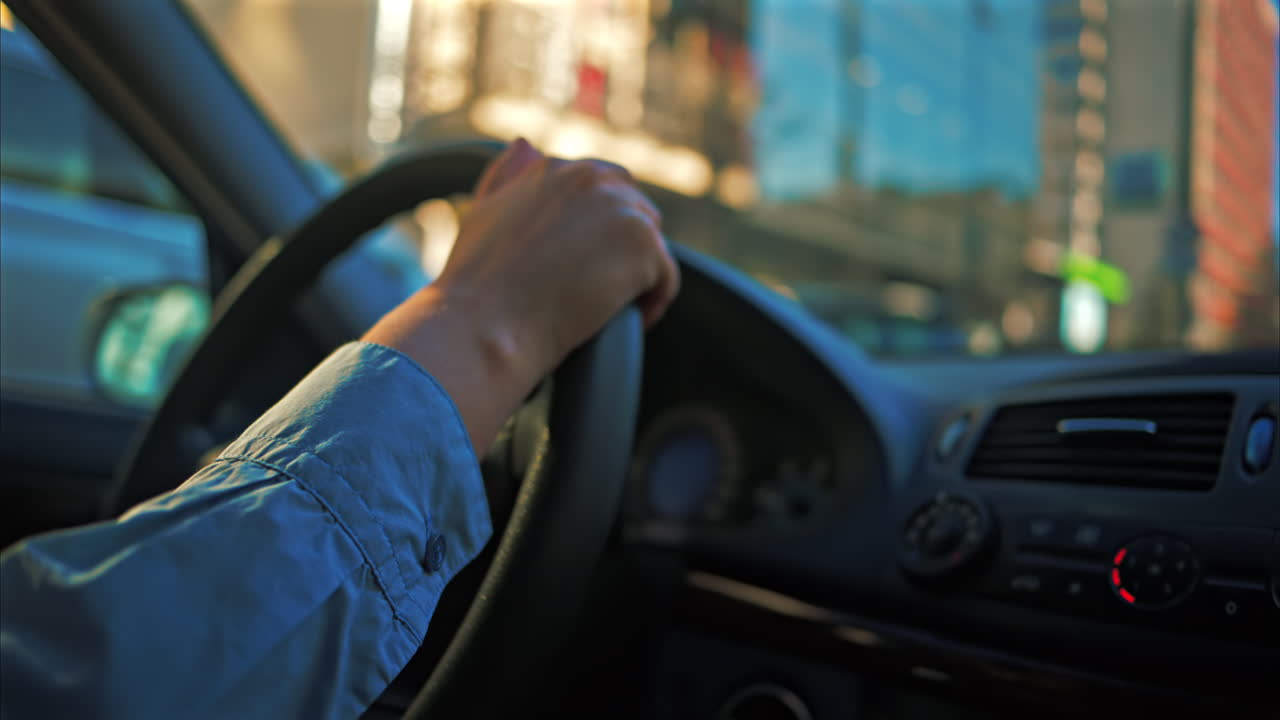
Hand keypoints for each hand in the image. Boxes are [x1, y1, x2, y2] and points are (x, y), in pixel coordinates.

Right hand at [364, 139, 678, 450]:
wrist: (483, 325)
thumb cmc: (475, 284)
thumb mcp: (484, 214)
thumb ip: (507, 176)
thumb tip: (526, 144)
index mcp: (554, 168)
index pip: (601, 188)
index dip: (598, 232)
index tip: (582, 267)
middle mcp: (590, 177)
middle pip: (635, 210)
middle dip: (624, 249)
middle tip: (599, 291)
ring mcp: (621, 208)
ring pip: (651, 245)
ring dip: (639, 275)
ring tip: (612, 309)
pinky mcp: (643, 246)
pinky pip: (666, 278)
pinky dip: (654, 303)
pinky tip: (630, 322)